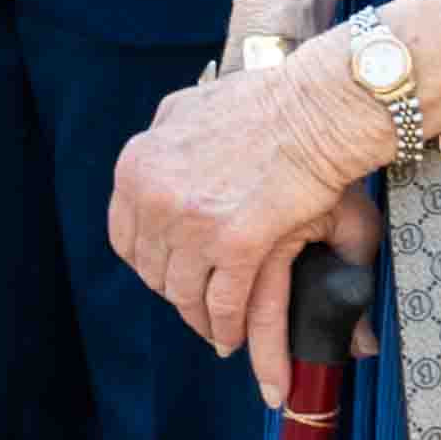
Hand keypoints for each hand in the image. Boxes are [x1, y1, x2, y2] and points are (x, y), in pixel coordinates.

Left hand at [107, 55, 388, 399]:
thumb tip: (150, 160)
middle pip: (153, 269)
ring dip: (199, 319)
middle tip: (195, 304)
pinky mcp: (237, 244)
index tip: (168, 271)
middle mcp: (155, 199)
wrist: (315, 108)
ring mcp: (193, 225)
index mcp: (137, 167)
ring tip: (214, 332)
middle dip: (174, 291)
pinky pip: (224, 303)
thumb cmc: (264, 102)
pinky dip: (228, 327)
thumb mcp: (187, 106)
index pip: (125, 237)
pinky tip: (233, 337)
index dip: (148, 262)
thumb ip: (160, 138)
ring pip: (184, 293)